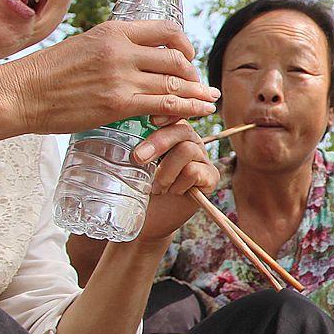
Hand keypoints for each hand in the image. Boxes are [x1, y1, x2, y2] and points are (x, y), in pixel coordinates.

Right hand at [5, 19, 219, 134]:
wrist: (20, 93)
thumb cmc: (48, 72)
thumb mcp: (84, 44)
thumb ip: (113, 47)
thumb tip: (137, 53)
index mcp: (113, 31)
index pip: (167, 31)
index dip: (185, 45)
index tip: (188, 57)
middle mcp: (121, 50)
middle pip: (176, 60)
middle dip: (192, 74)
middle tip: (197, 86)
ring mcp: (121, 78)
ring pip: (175, 84)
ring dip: (196, 94)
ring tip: (208, 101)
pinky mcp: (118, 104)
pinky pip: (165, 105)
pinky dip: (188, 110)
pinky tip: (199, 113)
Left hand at [132, 121, 218, 241]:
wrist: (148, 220)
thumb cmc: (138, 188)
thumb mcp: (132, 163)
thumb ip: (134, 144)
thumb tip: (122, 126)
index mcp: (171, 132)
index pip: (174, 113)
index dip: (166, 112)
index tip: (151, 120)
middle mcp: (190, 141)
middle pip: (181, 129)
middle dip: (158, 142)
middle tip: (138, 158)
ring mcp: (203, 158)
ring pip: (187, 150)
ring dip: (166, 171)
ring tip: (156, 187)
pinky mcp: (211, 177)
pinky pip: (194, 171)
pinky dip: (178, 183)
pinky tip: (172, 192)